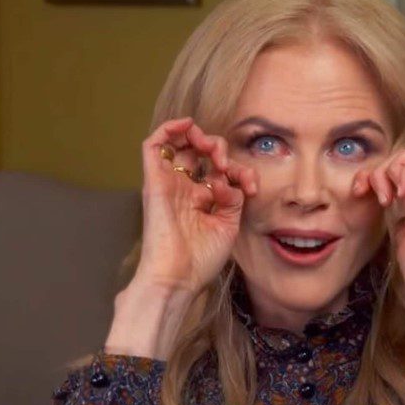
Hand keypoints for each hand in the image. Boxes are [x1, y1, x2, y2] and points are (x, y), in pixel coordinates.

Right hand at [132, 117, 257, 294]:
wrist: (178, 278)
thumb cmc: (200, 259)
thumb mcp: (228, 225)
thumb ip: (233, 198)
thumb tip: (229, 180)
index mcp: (201, 199)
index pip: (220, 170)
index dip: (240, 171)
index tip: (252, 186)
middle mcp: (184, 188)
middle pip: (200, 152)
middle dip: (220, 149)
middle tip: (227, 165)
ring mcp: (169, 183)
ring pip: (178, 143)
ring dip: (198, 136)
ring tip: (210, 147)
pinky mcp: (154, 182)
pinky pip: (153, 145)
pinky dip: (169, 128)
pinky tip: (188, 126)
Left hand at [353, 140, 404, 295]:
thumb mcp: (399, 231)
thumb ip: (393, 206)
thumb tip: (382, 189)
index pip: (394, 170)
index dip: (371, 174)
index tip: (359, 191)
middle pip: (403, 156)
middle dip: (382, 170)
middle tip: (380, 196)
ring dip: (395, 168)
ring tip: (392, 195)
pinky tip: (404, 192)